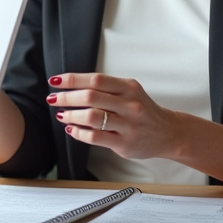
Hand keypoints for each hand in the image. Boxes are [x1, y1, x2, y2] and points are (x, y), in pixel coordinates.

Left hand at [46, 73, 182, 160]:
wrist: (168, 133)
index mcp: (129, 87)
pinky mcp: (125, 143)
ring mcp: (128, 125)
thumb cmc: (144, 110)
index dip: (72, 79)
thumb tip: (73, 86)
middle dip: (67, 97)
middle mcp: (129, 104)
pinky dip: (79, 133)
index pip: (96, 79)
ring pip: (92, 117)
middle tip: (53, 98)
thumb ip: (107, 88)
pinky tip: (72, 129)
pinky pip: (96, 137)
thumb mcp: (130, 91)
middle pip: (91, 97)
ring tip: (62, 114)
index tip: (55, 81)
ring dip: (71, 115)